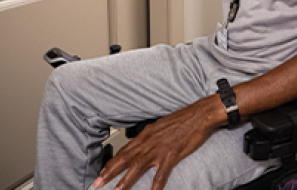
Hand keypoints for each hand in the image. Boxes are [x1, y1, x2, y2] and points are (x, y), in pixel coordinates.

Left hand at [92, 97, 222, 189]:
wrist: (199, 115)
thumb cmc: (183, 119)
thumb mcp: (161, 125)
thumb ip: (150, 135)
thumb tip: (143, 142)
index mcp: (146, 134)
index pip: (124, 150)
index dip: (112, 162)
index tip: (102, 172)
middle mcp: (149, 141)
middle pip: (125, 158)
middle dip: (109, 172)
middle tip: (97, 183)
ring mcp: (160, 148)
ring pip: (137, 166)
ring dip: (125, 180)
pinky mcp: (172, 154)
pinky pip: (161, 173)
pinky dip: (155, 184)